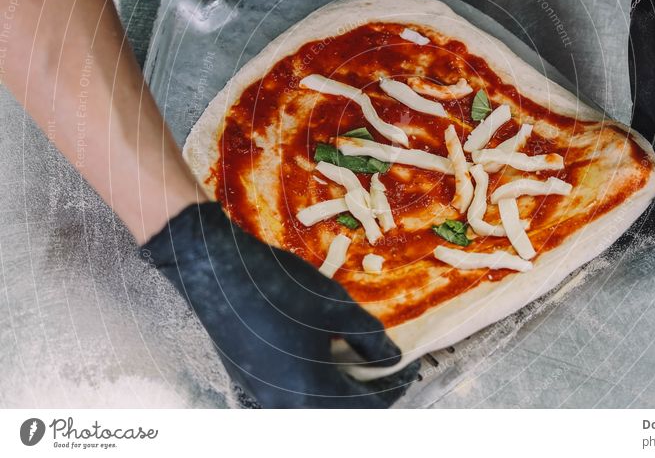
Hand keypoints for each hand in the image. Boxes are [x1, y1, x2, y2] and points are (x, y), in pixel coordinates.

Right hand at [141, 202, 417, 407]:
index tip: (410, 366)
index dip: (395, 386)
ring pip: (317, 404)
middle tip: (387, 363)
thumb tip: (392, 358)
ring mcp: (263, 396)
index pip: (367, 407)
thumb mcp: (336, 309)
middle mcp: (284, 406)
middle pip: (341, 411)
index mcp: (309, 395)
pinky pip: (295, 393)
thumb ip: (371, 339)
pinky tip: (326, 352)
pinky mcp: (251, 381)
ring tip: (360, 356)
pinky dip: (318, 380)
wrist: (216, 272)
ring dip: (343, 386)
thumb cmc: (279, 288)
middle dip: (369, 390)